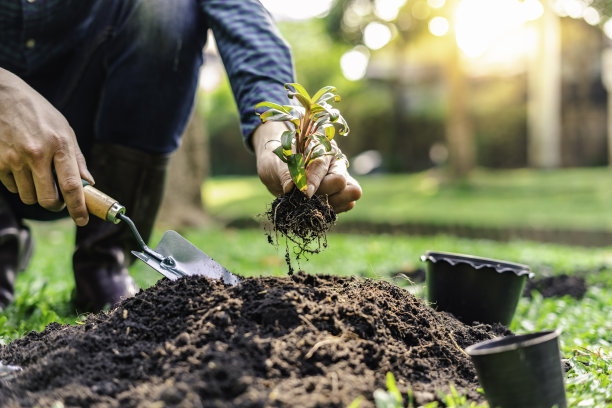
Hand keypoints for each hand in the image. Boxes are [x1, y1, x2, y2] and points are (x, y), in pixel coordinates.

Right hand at [0, 68, 93, 225]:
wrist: (2, 96)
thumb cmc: (39, 113)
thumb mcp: (64, 129)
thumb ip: (77, 158)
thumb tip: (89, 183)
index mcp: (60, 145)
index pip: (72, 186)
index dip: (78, 207)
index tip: (83, 220)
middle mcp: (37, 154)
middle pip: (48, 200)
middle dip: (56, 206)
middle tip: (59, 200)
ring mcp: (14, 159)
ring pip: (29, 197)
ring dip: (36, 194)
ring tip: (37, 176)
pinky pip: (12, 187)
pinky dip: (19, 184)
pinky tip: (20, 167)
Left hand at [253, 121, 361, 212]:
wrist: (278, 168)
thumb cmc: (277, 160)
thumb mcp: (274, 164)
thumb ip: (283, 173)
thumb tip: (290, 187)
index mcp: (320, 147)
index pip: (321, 166)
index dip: (312, 181)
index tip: (304, 193)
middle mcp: (335, 160)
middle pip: (341, 180)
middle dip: (322, 193)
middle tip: (305, 197)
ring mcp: (342, 176)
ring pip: (352, 192)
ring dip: (331, 203)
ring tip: (312, 203)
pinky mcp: (342, 192)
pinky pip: (348, 204)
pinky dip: (333, 209)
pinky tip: (317, 207)